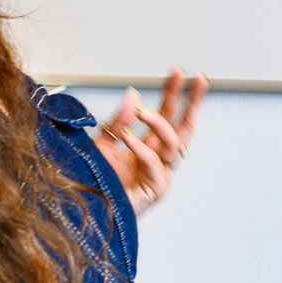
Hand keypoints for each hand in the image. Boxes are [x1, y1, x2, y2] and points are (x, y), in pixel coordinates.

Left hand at [95, 67, 206, 213]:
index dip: (173, 93)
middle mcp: (157, 159)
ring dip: (160, 125)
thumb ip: (119, 121)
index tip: (178, 72)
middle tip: (198, 81)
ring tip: (143, 113)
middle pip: (183, 127)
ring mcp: (159, 174)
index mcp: (147, 147)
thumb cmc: (93, 184)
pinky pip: (154, 166)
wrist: (83, 210)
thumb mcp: (102, 143)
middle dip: (193, 103)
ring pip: (173, 144)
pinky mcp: (155, 190)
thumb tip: (133, 95)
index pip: (166, 115)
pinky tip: (128, 138)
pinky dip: (141, 150)